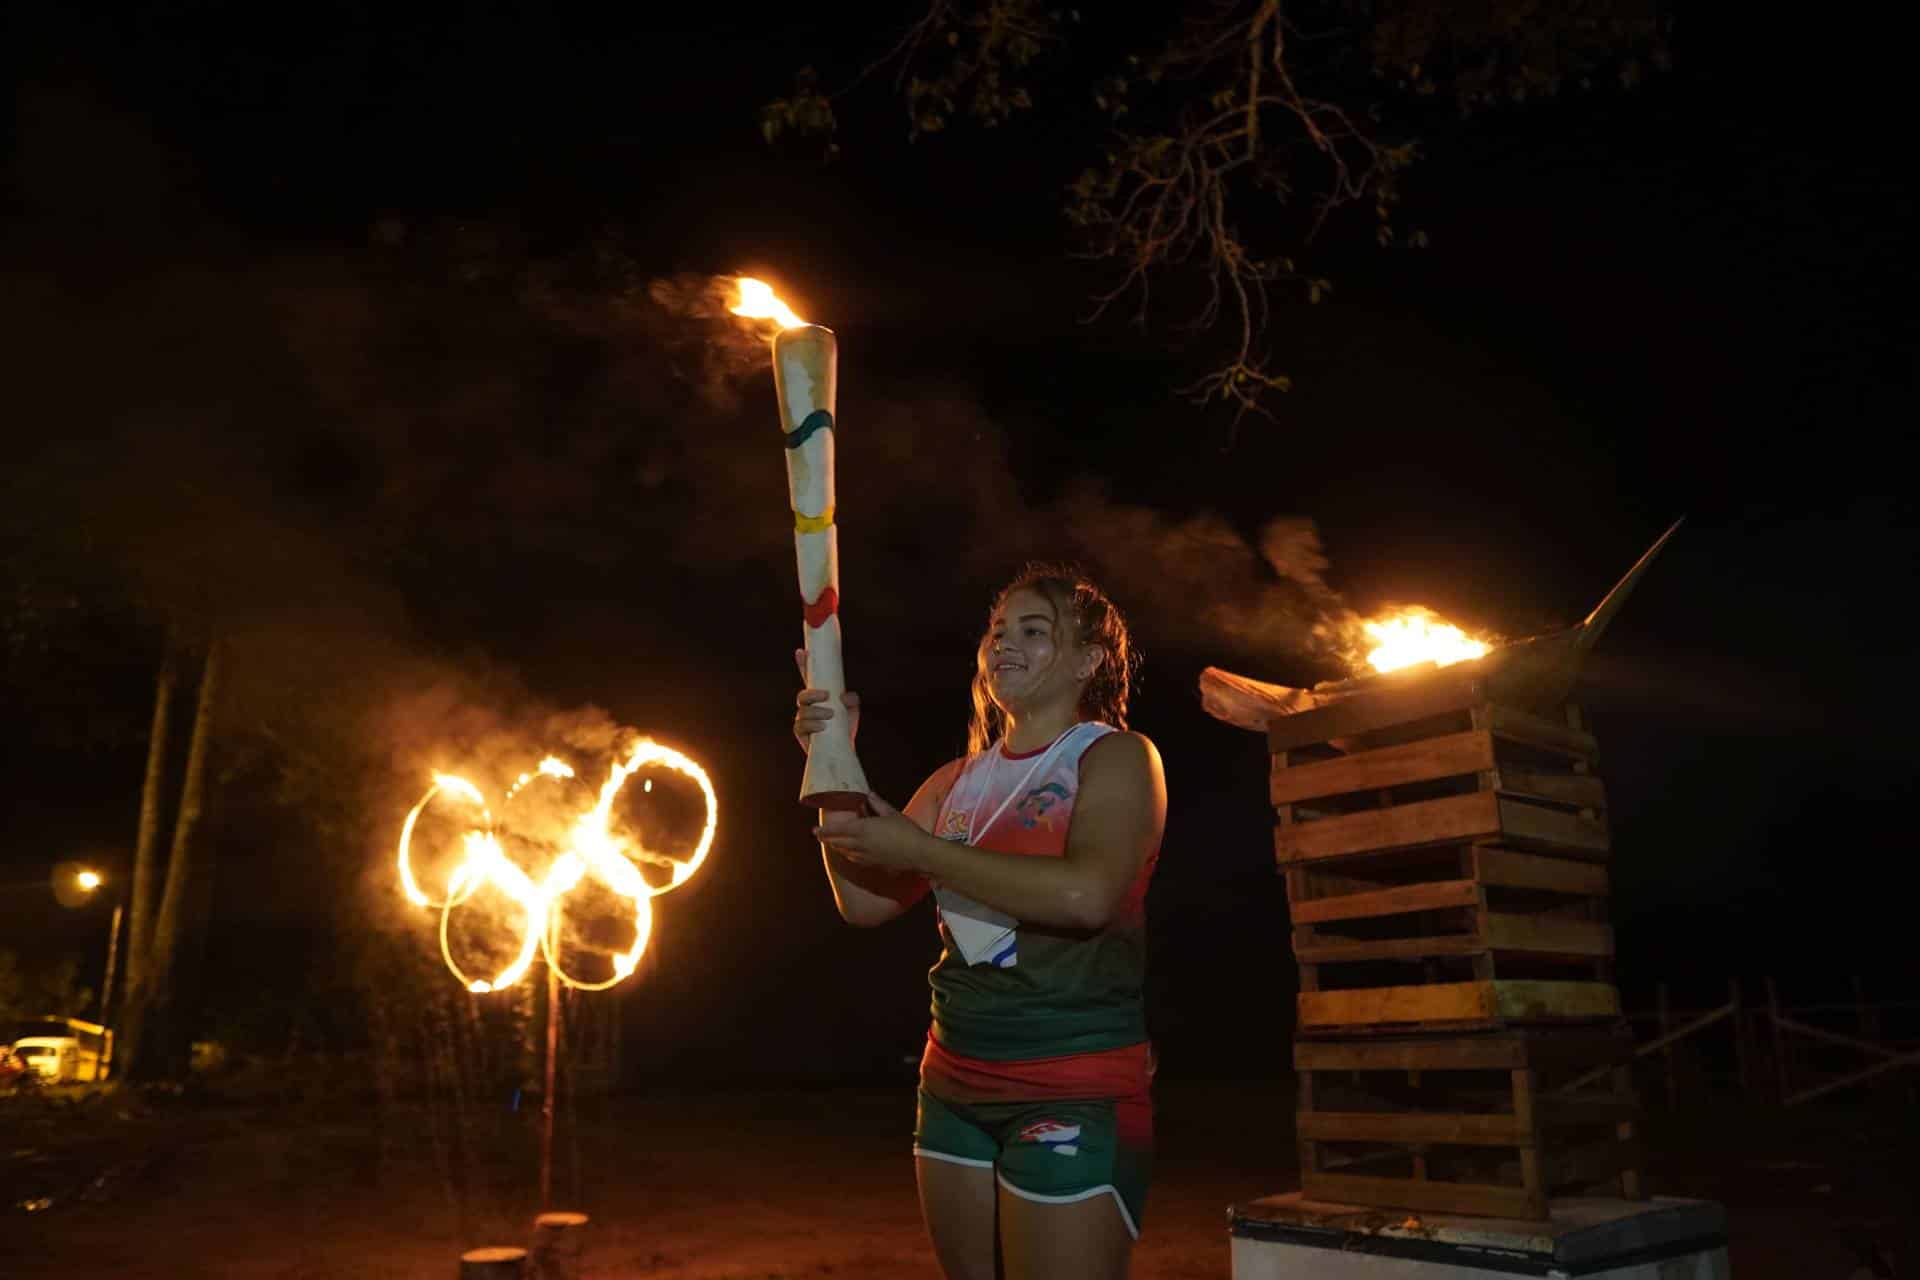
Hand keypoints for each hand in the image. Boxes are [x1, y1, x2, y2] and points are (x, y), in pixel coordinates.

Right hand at [793, 647, 859, 752]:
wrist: (842, 750)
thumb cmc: (845, 727)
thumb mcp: (852, 711)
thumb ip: (851, 700)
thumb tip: (844, 696)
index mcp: (818, 696)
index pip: (808, 678)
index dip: (803, 664)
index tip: (802, 651)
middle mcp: (808, 706)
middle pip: (802, 695)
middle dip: (812, 693)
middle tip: (826, 695)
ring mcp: (803, 718)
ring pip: (803, 711)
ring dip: (816, 712)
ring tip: (830, 716)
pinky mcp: (801, 732)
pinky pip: (800, 726)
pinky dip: (812, 725)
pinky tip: (822, 727)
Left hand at [814, 793, 931, 871]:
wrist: (918, 854)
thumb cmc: (906, 831)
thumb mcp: (892, 813)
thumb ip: (878, 804)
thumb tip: (869, 795)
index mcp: (863, 829)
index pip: (837, 830)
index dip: (824, 831)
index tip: (814, 831)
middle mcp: (860, 844)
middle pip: (837, 843)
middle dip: (827, 839)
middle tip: (820, 836)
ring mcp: (865, 856)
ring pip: (844, 852)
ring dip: (837, 847)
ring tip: (833, 842)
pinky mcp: (872, 864)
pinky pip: (854, 859)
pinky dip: (848, 854)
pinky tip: (850, 853)